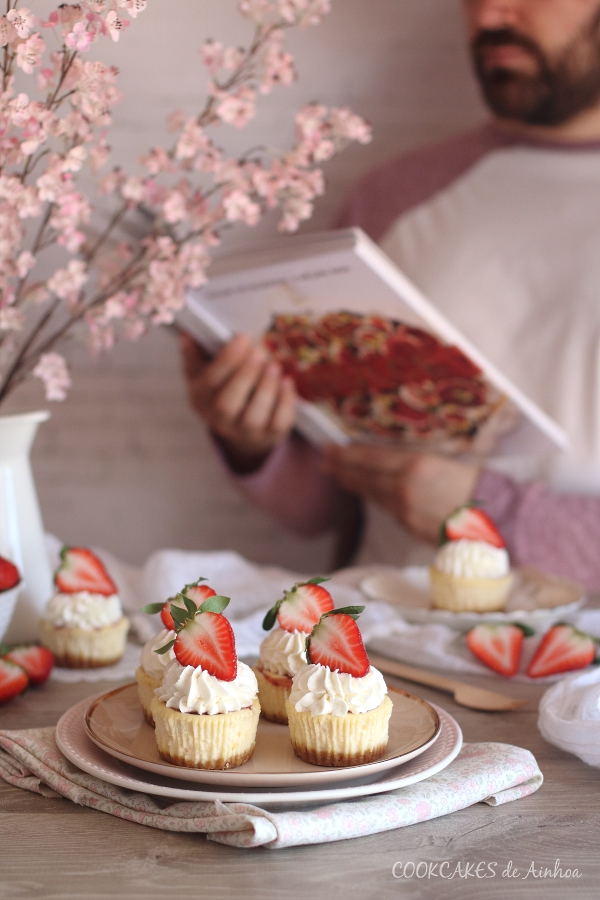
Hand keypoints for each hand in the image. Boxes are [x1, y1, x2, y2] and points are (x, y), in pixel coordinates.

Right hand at [181, 333, 296, 472]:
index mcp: (200, 399)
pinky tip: (287, 381)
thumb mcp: (202, 374)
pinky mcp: (269, 436)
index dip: (226, 360)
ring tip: (274, 365)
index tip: (242, 338)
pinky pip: (278, 423)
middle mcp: (219, 420)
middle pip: (227, 404)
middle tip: (259, 352)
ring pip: (254, 417)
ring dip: (266, 389)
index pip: (209, 382)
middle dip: (245, 376)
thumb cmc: (220, 391)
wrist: (239, 427)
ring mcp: (245, 432)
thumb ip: (194, 355)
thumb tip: (187, 335)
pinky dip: (285, 402)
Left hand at [321, 444, 480, 542]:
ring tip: (338, 474)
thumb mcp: (446, 461)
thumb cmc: (480, 485)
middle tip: (324, 459)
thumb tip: (396, 460)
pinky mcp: (409, 525)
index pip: (370, 458)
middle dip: (342, 468)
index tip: (330, 448)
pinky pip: (386, 508)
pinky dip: (374, 497)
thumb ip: (417, 462)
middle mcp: (403, 487)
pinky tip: (368, 492)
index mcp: (414, 465)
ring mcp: (404, 509)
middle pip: (364, 476)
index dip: (347, 454)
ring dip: (353, 483)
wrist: (497, 520)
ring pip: (372, 493)